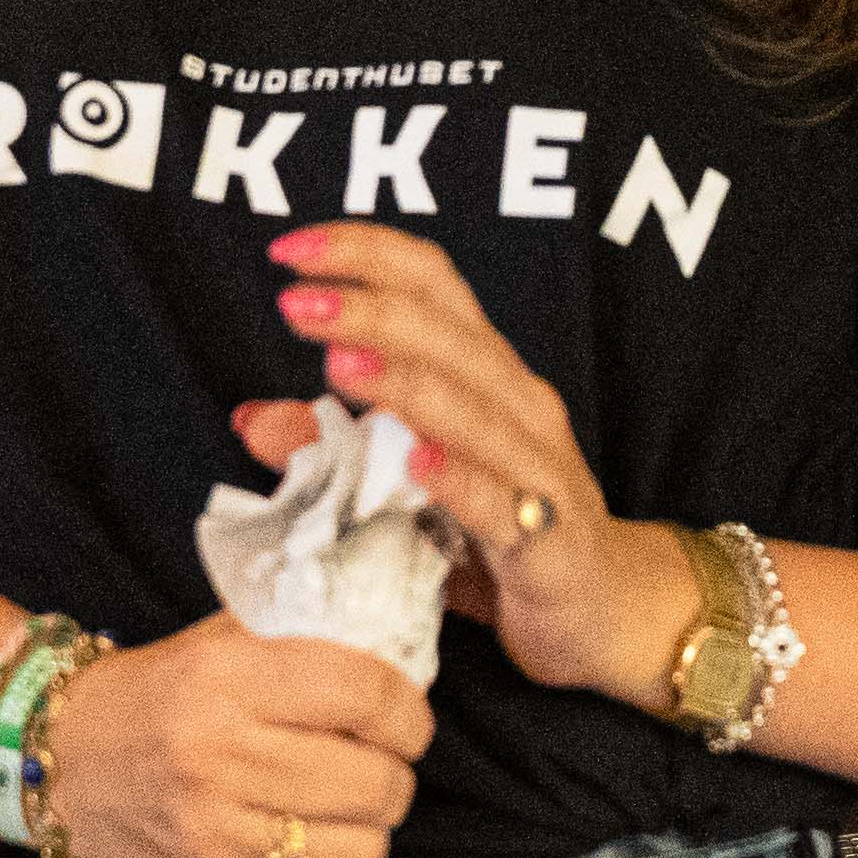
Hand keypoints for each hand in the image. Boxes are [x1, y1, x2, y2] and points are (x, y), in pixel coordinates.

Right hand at [31, 613, 431, 857]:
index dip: (408, 714)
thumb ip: (309, 637)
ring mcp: (216, 840)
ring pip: (365, 852)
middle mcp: (218, 760)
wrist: (67, 759)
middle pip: (375, 782)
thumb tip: (404, 651)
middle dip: (393, 773)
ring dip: (372, 831)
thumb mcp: (225, 640)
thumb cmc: (162, 692)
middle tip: (372, 764)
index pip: (365, 697)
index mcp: (227, 681)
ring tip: (346, 811)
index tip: (405, 722)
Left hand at [248, 227, 686, 711]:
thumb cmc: (502, 531)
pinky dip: (459, 478)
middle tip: (295, 301)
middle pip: (449, 335)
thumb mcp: (408, 484)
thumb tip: (252, 417)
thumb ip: (338, 449)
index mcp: (486, 374)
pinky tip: (415, 459)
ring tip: (338, 363)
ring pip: (475, 409)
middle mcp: (519, 404)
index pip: (433, 286)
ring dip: (405, 382)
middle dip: (368, 309)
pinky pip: (501, 502)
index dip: (366, 254)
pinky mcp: (550, 539)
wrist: (605, 610)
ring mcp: (540, 469)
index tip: (291, 247)